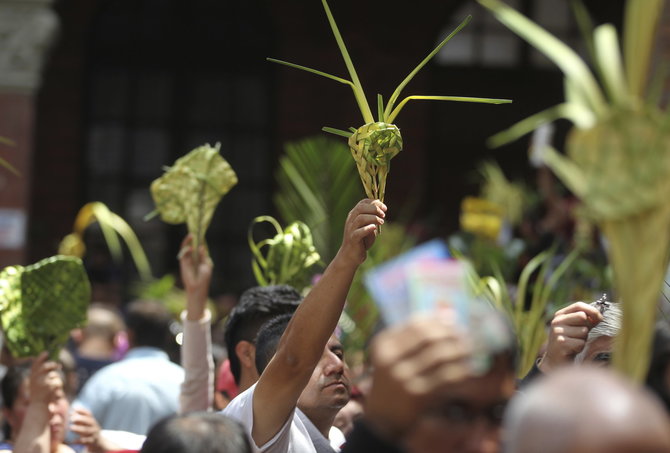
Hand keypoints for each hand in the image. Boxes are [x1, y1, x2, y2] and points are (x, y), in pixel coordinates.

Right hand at [29, 352, 62, 406]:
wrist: (39, 408)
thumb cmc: (40, 395)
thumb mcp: (37, 384)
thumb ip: (43, 374)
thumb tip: (56, 363)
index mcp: (32, 378)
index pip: (35, 365)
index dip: (40, 357)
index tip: (46, 352)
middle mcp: (35, 380)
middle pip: (45, 367)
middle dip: (52, 364)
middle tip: (58, 365)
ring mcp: (42, 383)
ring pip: (54, 375)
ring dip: (56, 379)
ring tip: (52, 387)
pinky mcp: (49, 388)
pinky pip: (58, 382)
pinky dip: (58, 386)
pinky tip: (54, 392)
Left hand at [70, 407, 121, 452]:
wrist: (98, 441)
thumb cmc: (88, 430)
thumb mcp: (85, 423)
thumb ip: (79, 417)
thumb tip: (71, 411)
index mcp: (92, 420)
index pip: (88, 413)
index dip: (82, 410)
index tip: (74, 408)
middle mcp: (94, 425)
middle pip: (88, 421)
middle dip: (80, 419)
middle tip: (71, 419)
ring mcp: (93, 433)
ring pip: (87, 430)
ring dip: (79, 429)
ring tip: (71, 428)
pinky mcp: (92, 441)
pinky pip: (85, 441)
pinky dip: (79, 441)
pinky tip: (73, 441)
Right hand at [179, 234, 212, 320]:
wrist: (198, 287)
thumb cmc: (204, 278)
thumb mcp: (206, 265)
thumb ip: (203, 256)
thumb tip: (201, 247)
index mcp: (200, 258)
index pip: (198, 247)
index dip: (198, 241)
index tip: (199, 234)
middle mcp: (193, 258)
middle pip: (191, 246)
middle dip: (191, 239)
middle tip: (193, 233)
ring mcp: (188, 260)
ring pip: (185, 248)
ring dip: (187, 242)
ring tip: (191, 236)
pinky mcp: (183, 264)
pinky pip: (183, 254)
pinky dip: (186, 250)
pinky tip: (191, 248)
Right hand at [335, 199, 385, 266]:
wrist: (350, 256)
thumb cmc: (361, 241)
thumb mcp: (368, 227)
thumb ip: (373, 219)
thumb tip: (382, 210)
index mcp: (354, 215)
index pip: (362, 203)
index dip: (374, 202)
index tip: (384, 207)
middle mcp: (351, 220)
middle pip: (361, 208)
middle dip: (374, 208)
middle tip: (384, 214)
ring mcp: (350, 229)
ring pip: (360, 218)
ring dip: (373, 218)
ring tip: (382, 222)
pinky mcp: (353, 239)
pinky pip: (359, 232)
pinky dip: (367, 229)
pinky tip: (374, 228)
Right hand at [364, 313, 471, 440]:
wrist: (382, 416)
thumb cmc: (392, 379)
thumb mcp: (392, 356)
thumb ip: (412, 338)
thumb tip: (447, 316)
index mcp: (383, 344)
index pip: (415, 324)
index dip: (438, 320)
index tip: (453, 321)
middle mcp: (390, 359)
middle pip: (428, 336)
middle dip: (450, 333)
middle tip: (465, 335)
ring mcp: (403, 377)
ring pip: (440, 355)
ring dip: (459, 350)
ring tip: (470, 350)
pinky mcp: (417, 395)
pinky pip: (446, 378)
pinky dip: (461, 371)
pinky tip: (468, 370)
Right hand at [539, 301, 602, 372]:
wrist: (555, 360)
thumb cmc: (569, 342)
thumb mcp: (575, 328)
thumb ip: (586, 321)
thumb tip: (599, 316)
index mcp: (560, 315)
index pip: (578, 305)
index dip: (592, 310)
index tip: (600, 318)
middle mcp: (557, 321)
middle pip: (582, 316)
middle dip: (587, 327)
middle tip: (581, 336)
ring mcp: (557, 331)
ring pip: (583, 331)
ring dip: (583, 339)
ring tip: (575, 343)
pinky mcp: (561, 343)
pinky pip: (581, 342)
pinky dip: (580, 348)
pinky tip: (572, 350)